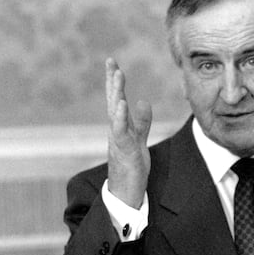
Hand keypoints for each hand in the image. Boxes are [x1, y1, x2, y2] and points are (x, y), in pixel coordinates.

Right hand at [105, 58, 151, 208]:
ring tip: (117, 74)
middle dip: (112, 81)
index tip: (114, 63)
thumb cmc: (130, 168)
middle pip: (113, 100)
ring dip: (116, 92)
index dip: (115, 82)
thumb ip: (141, 121)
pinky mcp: (123, 150)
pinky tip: (121, 103)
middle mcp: (116, 130)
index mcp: (121, 126)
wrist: (125, 193)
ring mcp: (118, 139)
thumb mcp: (139, 139)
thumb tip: (143, 101)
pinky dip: (120, 116)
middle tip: (110, 61)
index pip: (117, 99)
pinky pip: (120, 131)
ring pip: (115, 112)